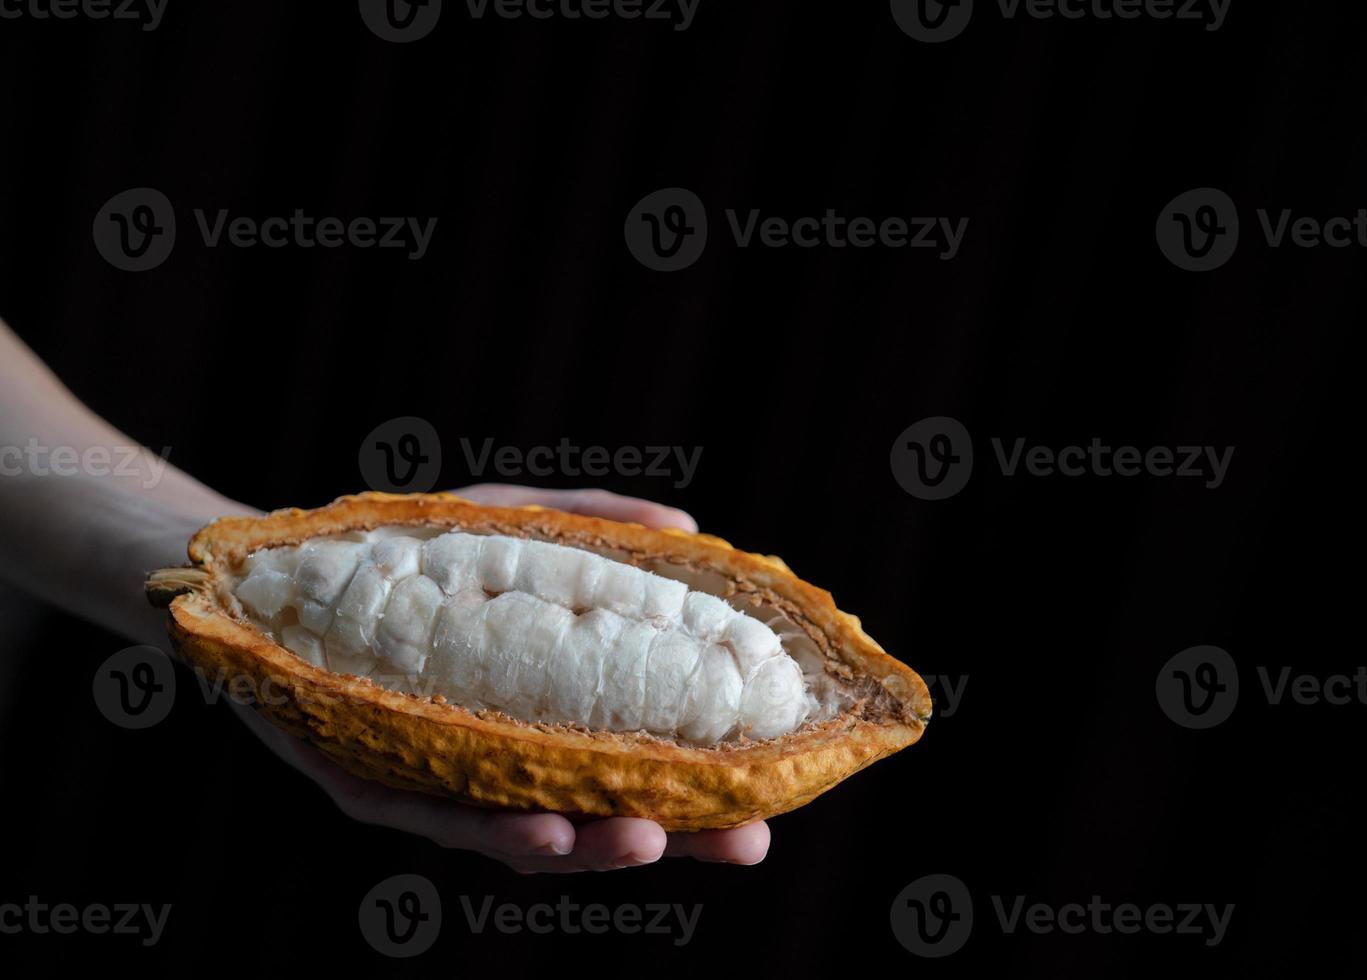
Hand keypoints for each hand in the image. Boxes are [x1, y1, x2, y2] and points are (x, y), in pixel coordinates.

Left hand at [229, 484, 770, 872]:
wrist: (281, 565)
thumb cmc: (407, 551)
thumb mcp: (510, 522)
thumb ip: (593, 526)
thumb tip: (691, 531)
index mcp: (542, 719)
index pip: (633, 771)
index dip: (702, 795)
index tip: (769, 808)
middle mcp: (496, 765)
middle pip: (595, 820)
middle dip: (672, 838)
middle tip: (742, 841)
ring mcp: (435, 784)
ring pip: (521, 838)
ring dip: (588, 848)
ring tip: (645, 836)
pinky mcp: (367, 783)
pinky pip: (432, 821)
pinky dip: (490, 832)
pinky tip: (543, 831)